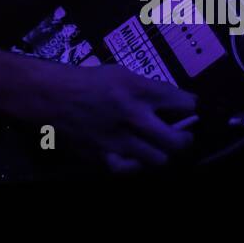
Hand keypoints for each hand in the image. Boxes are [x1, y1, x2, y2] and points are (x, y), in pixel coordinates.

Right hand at [24, 61, 196, 173]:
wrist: (51, 96)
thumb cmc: (87, 81)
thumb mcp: (120, 72)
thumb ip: (147, 88)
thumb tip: (172, 102)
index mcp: (139, 89)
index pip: (184, 103)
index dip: (192, 106)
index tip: (190, 108)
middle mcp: (133, 116)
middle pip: (178, 141)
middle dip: (185, 139)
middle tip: (182, 136)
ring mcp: (120, 140)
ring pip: (159, 159)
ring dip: (161, 152)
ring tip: (157, 146)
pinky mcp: (104, 158)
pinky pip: (132, 170)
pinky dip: (136, 164)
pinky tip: (134, 155)